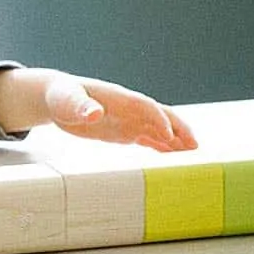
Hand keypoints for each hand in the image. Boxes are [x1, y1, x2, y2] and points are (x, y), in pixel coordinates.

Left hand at [0, 67, 196, 150]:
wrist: (58, 97)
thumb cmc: (62, 96)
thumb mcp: (68, 101)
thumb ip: (82, 107)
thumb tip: (94, 114)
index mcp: (119, 98)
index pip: (145, 106)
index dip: (158, 119)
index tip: (169, 135)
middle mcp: (129, 108)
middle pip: (161, 116)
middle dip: (179, 129)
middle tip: (195, 146)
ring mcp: (128, 119)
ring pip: (159, 129)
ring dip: (176, 140)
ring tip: (193, 155)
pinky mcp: (124, 131)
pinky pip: (148, 138)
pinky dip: (162, 147)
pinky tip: (173, 157)